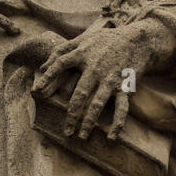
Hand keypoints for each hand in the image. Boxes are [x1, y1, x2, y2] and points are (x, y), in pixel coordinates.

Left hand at [33, 13, 175, 140]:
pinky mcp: (125, 87)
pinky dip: (118, 123)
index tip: (36, 90)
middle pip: (80, 94)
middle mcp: (96, 68)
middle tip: (66, 131)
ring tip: (81, 137)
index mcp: (83, 55)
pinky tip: (111, 136)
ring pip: (97, 104)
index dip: (49, 76)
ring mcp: (111, 79)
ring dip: (89, 122)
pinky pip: (121, 107)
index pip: (61, 64)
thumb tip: (41, 68)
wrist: (138, 40)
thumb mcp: (83, 39)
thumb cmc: (106, 41)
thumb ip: (62, 51)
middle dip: (72, 114)